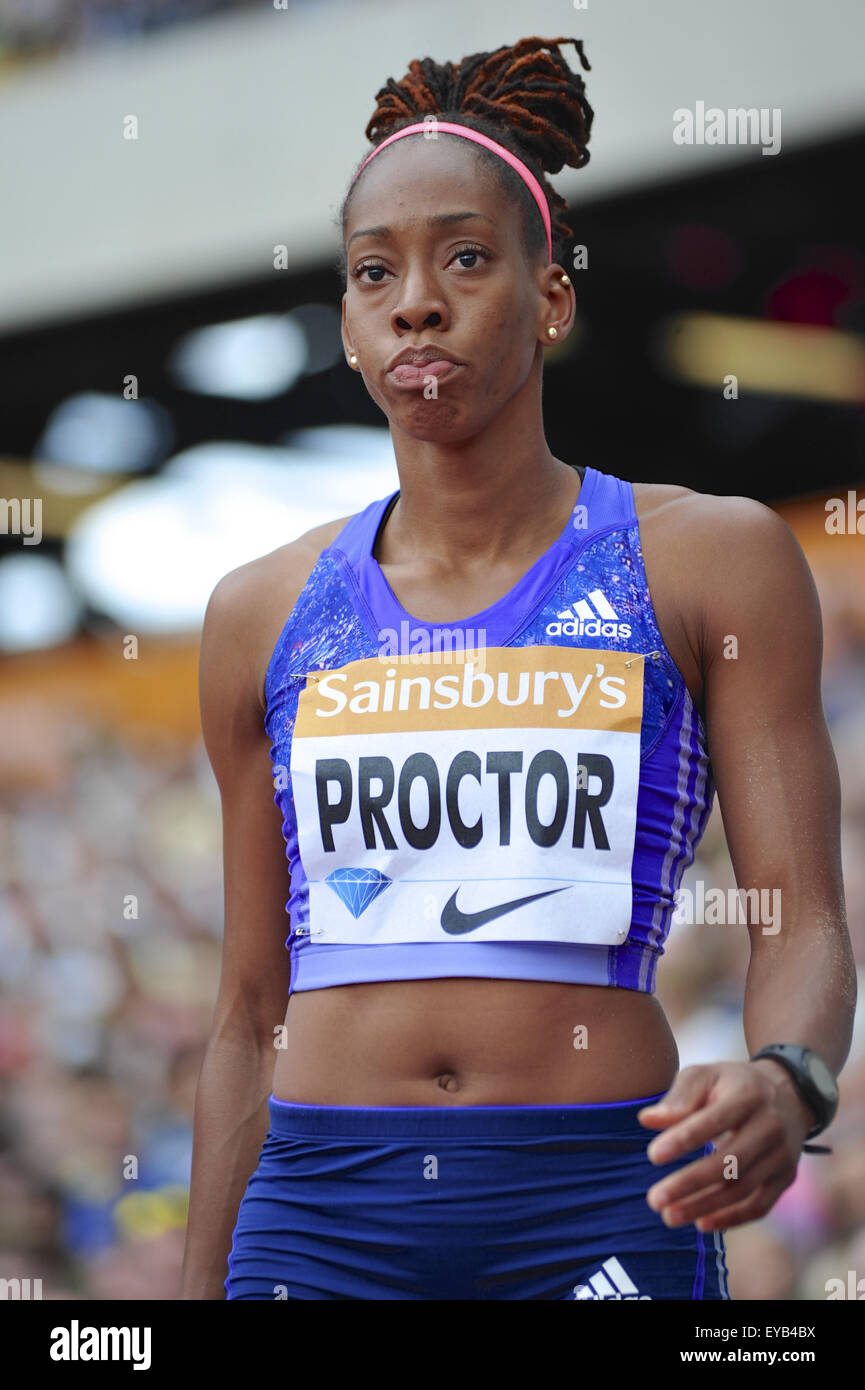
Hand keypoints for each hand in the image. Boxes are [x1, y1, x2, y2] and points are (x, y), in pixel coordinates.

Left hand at [637, 1059, 814, 1232]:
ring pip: (742, 1188)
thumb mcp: (706, 1076)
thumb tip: (646, 1120)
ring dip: (704, 1206)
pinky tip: (701, 1224)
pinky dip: (731, 1218)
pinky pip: (760, 1205)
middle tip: (654, 1199)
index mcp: (747, 1095)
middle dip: (690, 1183)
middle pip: (729, 1161)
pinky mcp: (786, 1177)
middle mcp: (770, 1126)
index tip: (653, 1156)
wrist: (787, 1093)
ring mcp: (782, 1154)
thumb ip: (678, 1098)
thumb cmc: (731, 1084)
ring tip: (669, 1216)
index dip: (684, 1139)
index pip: (713, 1120)